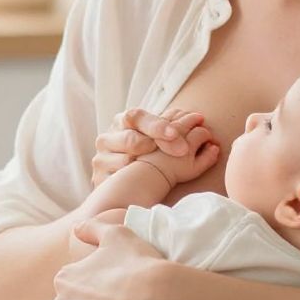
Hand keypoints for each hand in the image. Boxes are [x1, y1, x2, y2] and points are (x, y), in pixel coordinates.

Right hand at [91, 107, 208, 187]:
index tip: (177, 134)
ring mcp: (100, 158)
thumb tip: (200, 122)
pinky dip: (132, 181)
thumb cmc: (145, 154)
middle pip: (131, 139)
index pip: (136, 117)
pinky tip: (144, 182)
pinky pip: (118, 180)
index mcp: (122, 122)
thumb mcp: (155, 137)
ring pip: (125, 159)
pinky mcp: (98, 178)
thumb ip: (172, 129)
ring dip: (146, 165)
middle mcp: (107, 138)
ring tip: (162, 168)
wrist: (119, 180)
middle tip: (181, 151)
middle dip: (157, 145)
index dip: (157, 125)